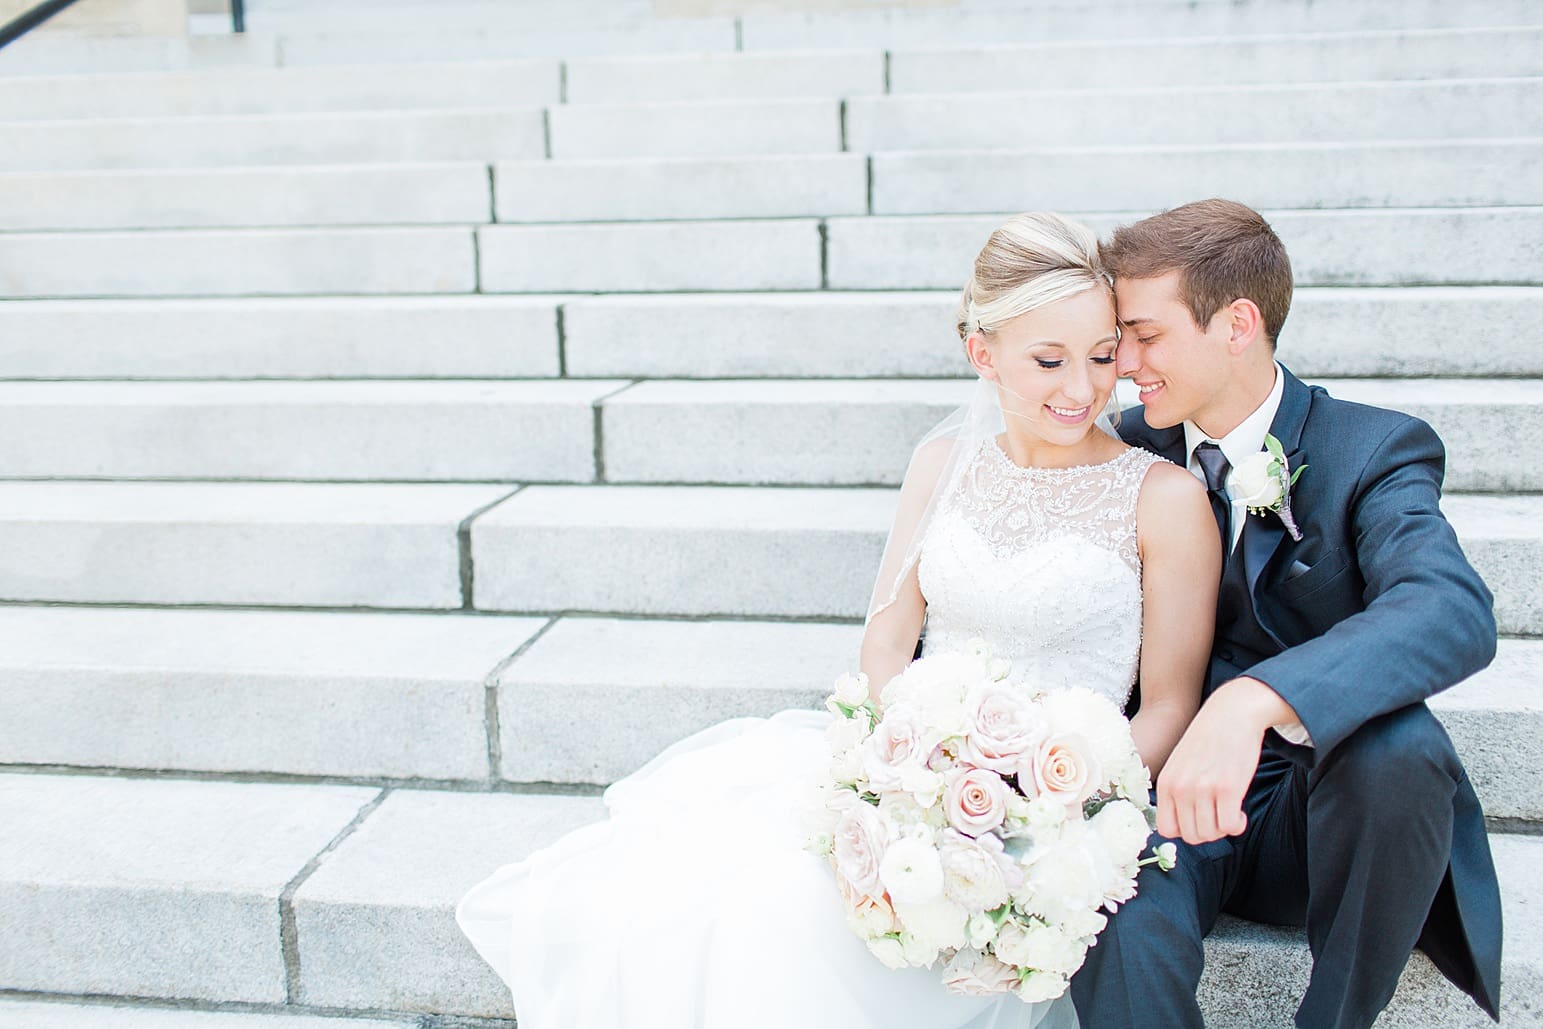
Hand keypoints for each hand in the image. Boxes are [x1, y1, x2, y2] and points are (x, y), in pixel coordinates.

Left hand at [1155, 677, 1295, 843]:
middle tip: (1218, 815)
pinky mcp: (1228, 788)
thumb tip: (1181, 826)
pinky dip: (1237, 825)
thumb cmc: (1207, 741)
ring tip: (1229, 811)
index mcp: (1166, 783)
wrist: (1231, 714)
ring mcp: (1203, 789)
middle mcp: (1181, 788)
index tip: (1198, 819)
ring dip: (1223, 829)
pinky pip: (1230, 826)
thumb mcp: (1180, 764)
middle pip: (1191, 836)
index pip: (1166, 829)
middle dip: (1207, 832)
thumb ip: (1177, 791)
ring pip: (1210, 834)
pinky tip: (1240, 812)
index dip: (1185, 830)